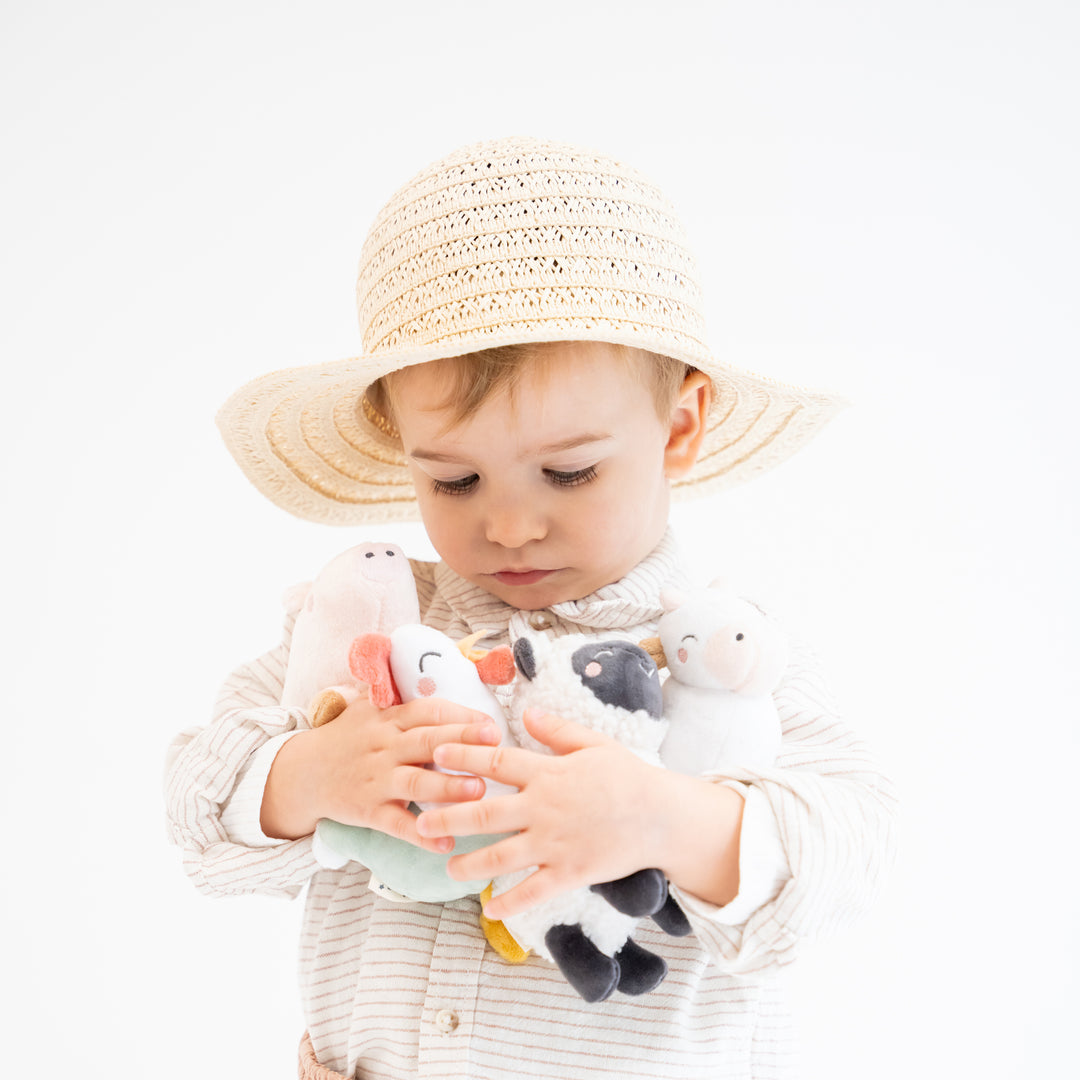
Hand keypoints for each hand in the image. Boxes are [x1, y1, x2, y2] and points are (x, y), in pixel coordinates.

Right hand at [260, 689, 501, 846]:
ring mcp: (375, 780)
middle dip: (462, 744)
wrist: (302, 772)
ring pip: (415, 783)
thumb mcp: (369, 709)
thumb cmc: (348, 738)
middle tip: (496, 748)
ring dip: (447, 788)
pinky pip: (396, 824)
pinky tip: (445, 842)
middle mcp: (384, 747)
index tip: (491, 725)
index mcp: (389, 720)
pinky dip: (420, 835)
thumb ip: (402, 700)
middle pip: (427, 742)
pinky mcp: (366, 811)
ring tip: (479, 792)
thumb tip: (444, 683)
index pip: (429, 712)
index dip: (461, 718)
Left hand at [414, 709, 673, 919]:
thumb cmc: (627, 776)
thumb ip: (556, 730)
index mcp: (548, 773)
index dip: (464, 757)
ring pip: (501, 856)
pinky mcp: (569, 872)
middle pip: (486, 813)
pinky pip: (534, 890)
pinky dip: (510, 902)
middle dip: (449, 817)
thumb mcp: (593, 744)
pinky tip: (489, 909)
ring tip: (447, 868)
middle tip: (420, 820)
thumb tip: (526, 711)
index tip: (437, 754)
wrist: (661, 816)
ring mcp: (555, 843)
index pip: (496, 762)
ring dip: (470, 864)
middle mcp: (544, 808)